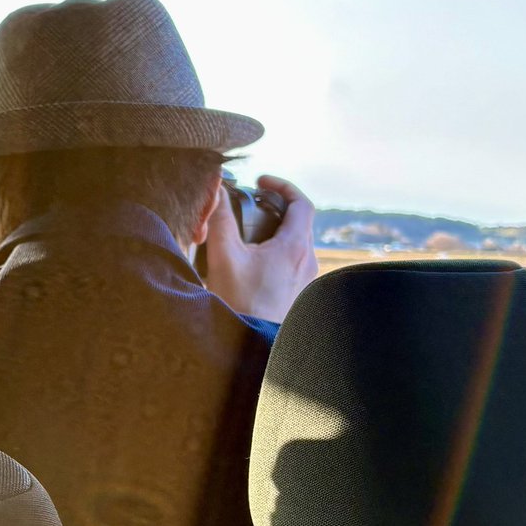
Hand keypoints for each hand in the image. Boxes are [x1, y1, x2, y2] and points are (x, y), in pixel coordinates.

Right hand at [203, 175, 318, 321]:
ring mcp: (306, 279)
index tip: (260, 182)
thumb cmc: (240, 302)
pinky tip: (253, 261)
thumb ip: (220, 218)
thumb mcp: (224, 255)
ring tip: (249, 234)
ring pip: (297, 242)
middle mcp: (308, 261)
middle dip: (275, 206)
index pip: (301, 202)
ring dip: (276, 230)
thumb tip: (217, 190)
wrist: (251, 343)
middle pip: (299, 221)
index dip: (282, 185)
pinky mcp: (300, 292)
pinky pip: (294, 261)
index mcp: (295, 247)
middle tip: (250, 204)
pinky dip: (278, 250)